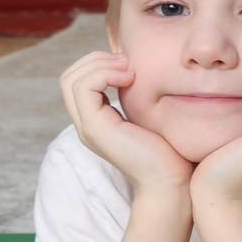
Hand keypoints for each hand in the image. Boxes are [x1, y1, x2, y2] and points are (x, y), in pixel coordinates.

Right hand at [59, 50, 191, 198]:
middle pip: (69, 77)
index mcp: (97, 120)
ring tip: (129, 68)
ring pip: (71, 80)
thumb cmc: (172, 153)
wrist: (173, 182)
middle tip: (127, 61)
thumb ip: (140, 100)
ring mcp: (88, 127)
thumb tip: (144, 73)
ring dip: (100, 64)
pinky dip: (104, 74)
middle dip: (95, 59)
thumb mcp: (153, 118)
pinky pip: (83, 88)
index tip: (131, 65)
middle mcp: (87, 124)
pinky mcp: (95, 128)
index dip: (98, 63)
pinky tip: (131, 78)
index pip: (78, 80)